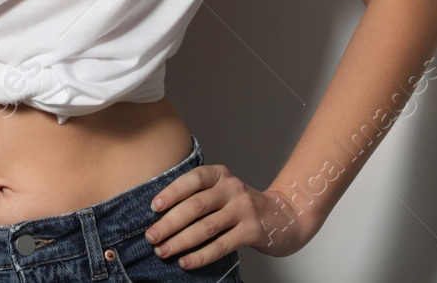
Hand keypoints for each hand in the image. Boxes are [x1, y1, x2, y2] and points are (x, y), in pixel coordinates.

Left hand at [143, 164, 315, 266]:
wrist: (284, 217)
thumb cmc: (242, 205)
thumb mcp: (223, 191)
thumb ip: (199, 196)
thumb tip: (161, 216)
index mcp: (221, 174)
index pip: (193, 179)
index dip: (172, 192)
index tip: (153, 208)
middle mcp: (232, 188)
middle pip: (196, 205)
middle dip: (170, 222)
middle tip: (151, 236)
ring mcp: (244, 209)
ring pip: (206, 227)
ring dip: (181, 241)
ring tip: (163, 251)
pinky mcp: (252, 231)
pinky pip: (222, 245)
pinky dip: (201, 255)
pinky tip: (186, 262)